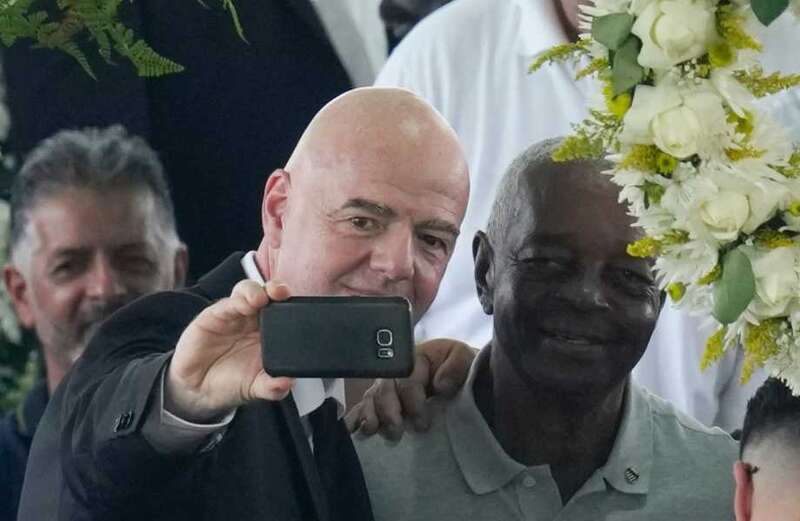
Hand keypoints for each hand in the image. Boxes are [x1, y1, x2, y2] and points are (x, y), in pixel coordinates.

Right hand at [165, 280, 294, 422]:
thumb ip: (272, 387)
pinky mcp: (215, 315)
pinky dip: (236, 300)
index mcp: (271, 333)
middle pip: (269, 294)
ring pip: (248, 291)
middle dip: (277, 289)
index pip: (285, 311)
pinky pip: (227, 303)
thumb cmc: (230, 382)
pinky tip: (243, 306)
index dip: (293, 304)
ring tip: (260, 299)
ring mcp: (235, 315)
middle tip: (281, 293)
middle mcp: (254, 320)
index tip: (301, 307)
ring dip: (256, 291)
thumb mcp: (255, 388)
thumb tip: (287, 383)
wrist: (198, 389)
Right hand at [345, 338, 475, 439]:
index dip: (412, 401)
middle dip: (388, 412)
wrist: (460, 379)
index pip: (406, 378)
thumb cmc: (460, 369)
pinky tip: (354, 430)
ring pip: (370, 399)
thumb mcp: (463, 357)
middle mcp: (395, 373)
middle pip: (383, 390)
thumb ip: (456, 366)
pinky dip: (356, 419)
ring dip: (370, 416)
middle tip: (397, 431)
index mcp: (414, 359)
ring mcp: (385, 389)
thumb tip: (441, 384)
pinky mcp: (379, 404)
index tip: (422, 422)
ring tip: (374, 430)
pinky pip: (362, 409)